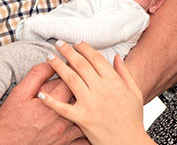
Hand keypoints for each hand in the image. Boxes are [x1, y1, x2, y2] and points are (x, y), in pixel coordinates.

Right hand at [0, 61, 83, 144]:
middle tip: (81, 77)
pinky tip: (88, 119)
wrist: (4, 144)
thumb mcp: (20, 92)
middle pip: (82, 97)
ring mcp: (65, 134)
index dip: (73, 69)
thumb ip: (37, 75)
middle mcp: (62, 120)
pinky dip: (87, 127)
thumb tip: (51, 62)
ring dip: (86, 105)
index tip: (72, 64)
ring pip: (86, 115)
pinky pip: (84, 137)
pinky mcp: (65, 144)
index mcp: (52, 105)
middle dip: (82, 85)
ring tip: (85, 96)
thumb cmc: (11, 119)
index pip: (72, 80)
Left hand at [39, 41, 154, 144]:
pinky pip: (63, 108)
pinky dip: (51, 101)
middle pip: (81, 65)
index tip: (76, 42)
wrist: (129, 143)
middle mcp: (102, 90)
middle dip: (68, 52)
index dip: (84, 48)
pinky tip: (41, 94)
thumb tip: (116, 56)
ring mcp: (91, 104)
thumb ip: (125, 73)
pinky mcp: (82, 119)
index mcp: (114, 82)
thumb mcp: (135, 93)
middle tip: (58, 43)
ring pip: (71, 80)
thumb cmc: (133, 120)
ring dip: (58, 66)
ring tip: (50, 58)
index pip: (96, 59)